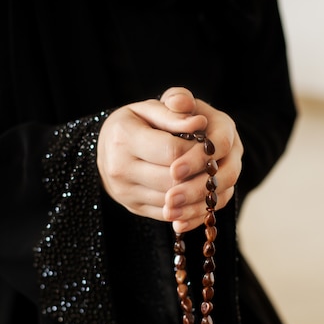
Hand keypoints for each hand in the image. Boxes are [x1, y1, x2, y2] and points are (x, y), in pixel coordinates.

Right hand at [97, 87, 242, 231]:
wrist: (107, 151)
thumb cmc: (135, 124)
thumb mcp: (150, 109)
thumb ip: (174, 112)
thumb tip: (200, 122)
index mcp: (123, 137)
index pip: (171, 150)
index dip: (196, 149)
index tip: (209, 144)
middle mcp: (119, 167)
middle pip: (173, 179)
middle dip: (200, 174)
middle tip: (216, 166)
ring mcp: (125, 192)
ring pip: (173, 201)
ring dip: (198, 193)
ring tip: (212, 179)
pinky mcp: (134, 208)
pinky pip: (168, 214)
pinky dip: (189, 208)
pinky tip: (201, 196)